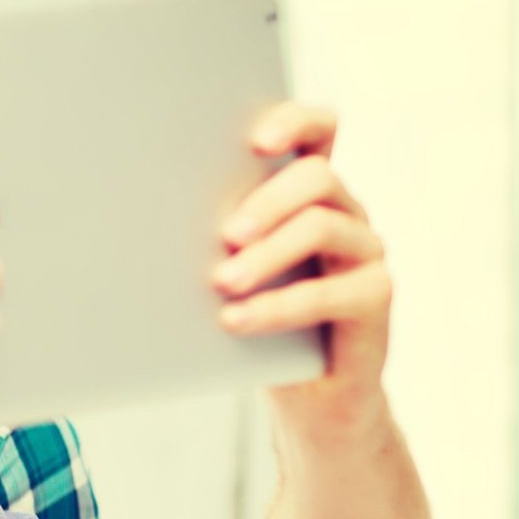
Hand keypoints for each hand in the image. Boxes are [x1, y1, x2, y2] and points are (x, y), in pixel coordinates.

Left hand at [213, 103, 390, 429]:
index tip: (255, 141)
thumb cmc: (256, 320)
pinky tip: (235, 320)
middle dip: (266, 200)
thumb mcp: (227, 270)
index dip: (294, 123)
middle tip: (224, 233)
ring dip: (266, 254)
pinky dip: (278, 306)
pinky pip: (333, 292)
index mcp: (308, 193)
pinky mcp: (375, 298)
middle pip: (318, 177)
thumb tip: (143, 214)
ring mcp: (365, 253)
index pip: (320, 131)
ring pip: (324, 227)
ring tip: (221, 282)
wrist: (307, 395)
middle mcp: (345, 213)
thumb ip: (210, 236)